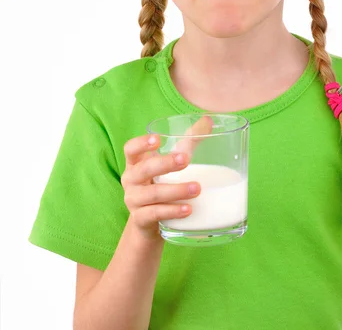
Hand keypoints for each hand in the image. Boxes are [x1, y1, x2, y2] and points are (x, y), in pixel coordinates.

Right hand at [121, 116, 212, 240]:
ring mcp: (133, 201)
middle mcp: (130, 181)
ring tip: (197, 188)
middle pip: (143, 170)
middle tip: (186, 159)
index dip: (141, 143)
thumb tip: (208, 120)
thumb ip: (188, 141)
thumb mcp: (171, 162)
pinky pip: (155, 214)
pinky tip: (188, 209)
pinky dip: (172, 211)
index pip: (130, 149)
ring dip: (175, 190)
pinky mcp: (141, 220)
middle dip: (164, 164)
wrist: (149, 223)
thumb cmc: (161, 183)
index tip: (157, 140)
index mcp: (135, 163)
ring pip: (152, 194)